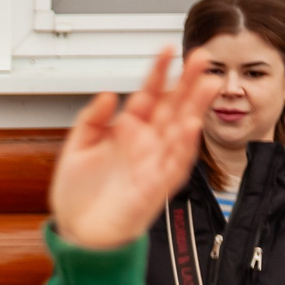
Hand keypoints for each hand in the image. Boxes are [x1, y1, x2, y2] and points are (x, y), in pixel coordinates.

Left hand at [48, 47, 225, 250]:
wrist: (79, 234)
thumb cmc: (80, 196)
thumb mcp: (76, 149)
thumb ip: (90, 120)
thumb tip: (107, 94)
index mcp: (128, 131)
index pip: (149, 95)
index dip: (159, 72)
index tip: (168, 50)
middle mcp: (146, 145)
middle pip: (173, 107)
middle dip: (189, 82)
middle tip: (203, 57)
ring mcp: (153, 165)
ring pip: (181, 131)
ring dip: (195, 108)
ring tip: (208, 84)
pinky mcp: (155, 188)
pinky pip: (175, 165)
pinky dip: (183, 146)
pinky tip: (190, 125)